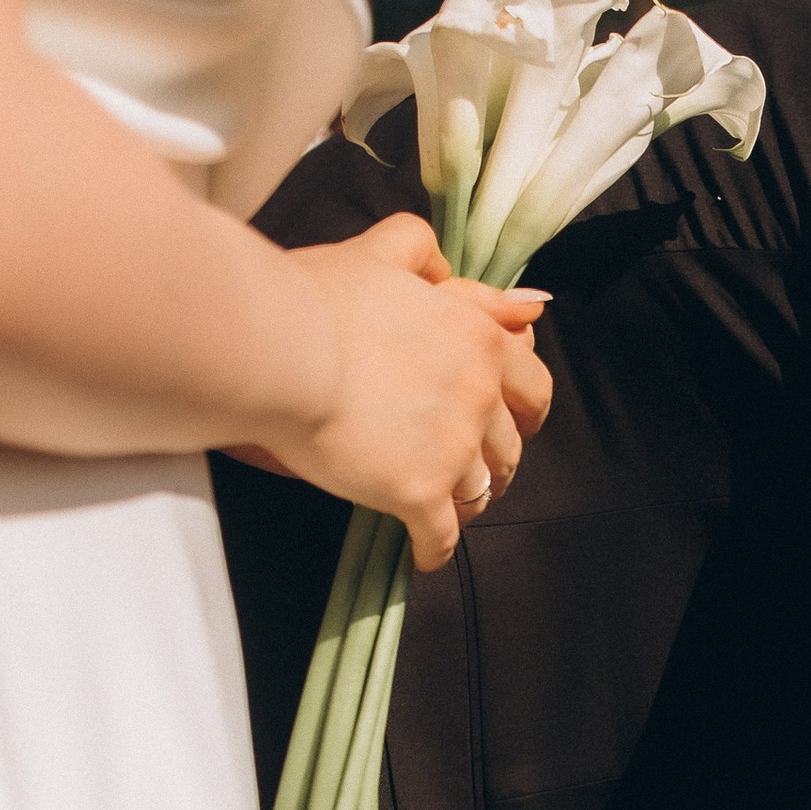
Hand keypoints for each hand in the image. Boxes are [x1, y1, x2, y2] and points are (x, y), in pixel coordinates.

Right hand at [269, 217, 552, 567]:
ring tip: (446, 509)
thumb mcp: (381, 254)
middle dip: (497, 462)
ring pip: (479, 491)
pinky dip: (435, 549)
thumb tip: (469, 279)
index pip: (533, 386)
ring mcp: (453, 448)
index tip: (516, 424)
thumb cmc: (317, 300)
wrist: (278, 350)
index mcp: (480, 337)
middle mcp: (480, 395)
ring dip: (467, 503)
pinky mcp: (418, 492)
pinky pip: (441, 536)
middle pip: (508, 446)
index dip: (525, 411)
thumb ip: (429, 258)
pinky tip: (423, 555)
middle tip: (478, 471)